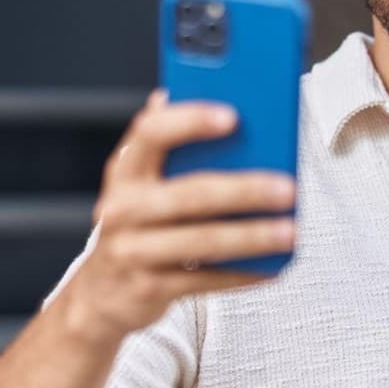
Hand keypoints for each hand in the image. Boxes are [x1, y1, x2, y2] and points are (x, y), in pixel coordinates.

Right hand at [62, 89, 296, 346]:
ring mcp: (132, 250)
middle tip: (287, 188)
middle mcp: (122, 207)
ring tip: (289, 230)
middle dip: (244, 190)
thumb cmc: (135, 223)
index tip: (233, 116)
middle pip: (189, 193)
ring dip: (251, 236)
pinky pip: (205, 280)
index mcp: (125, 170)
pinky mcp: (149, 288)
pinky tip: (273, 265)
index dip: (190, 120)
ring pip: (201, 241)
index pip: (151, 133)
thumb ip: (168, 145)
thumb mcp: (142, 181)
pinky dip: (243, 273)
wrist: (99, 293)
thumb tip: (181, 94)